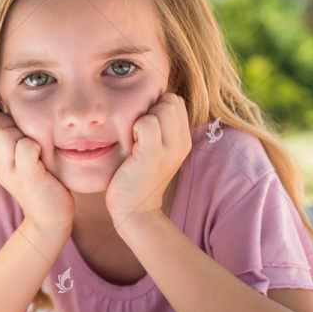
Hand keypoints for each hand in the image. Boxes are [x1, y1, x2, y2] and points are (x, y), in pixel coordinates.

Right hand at [0, 111, 74, 241]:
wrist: (51, 218)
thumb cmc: (43, 181)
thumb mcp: (21, 158)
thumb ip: (16, 137)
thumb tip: (16, 107)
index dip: (7, 118)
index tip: (23, 133)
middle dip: (15, 125)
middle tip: (32, 143)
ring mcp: (10, 172)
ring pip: (6, 133)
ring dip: (26, 136)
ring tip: (38, 152)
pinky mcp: (28, 177)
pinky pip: (26, 147)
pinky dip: (38, 147)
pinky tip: (44, 159)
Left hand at [106, 92, 191, 231]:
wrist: (135, 211)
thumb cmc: (136, 177)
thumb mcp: (153, 151)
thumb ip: (156, 129)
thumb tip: (145, 102)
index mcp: (183, 140)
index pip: (175, 101)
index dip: (156, 105)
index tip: (142, 126)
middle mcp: (181, 142)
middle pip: (171, 100)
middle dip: (151, 107)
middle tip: (137, 131)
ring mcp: (170, 148)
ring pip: (163, 107)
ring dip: (142, 116)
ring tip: (134, 138)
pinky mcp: (153, 154)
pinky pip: (147, 122)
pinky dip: (135, 126)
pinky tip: (129, 143)